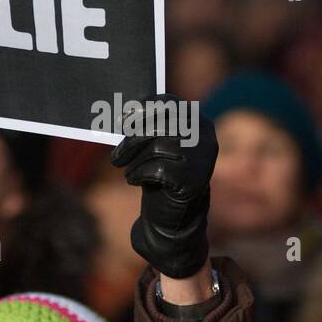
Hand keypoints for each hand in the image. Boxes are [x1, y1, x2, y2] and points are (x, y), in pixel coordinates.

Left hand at [110, 95, 216, 278]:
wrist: (174, 218)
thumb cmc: (162, 176)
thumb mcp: (157, 147)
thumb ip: (149, 128)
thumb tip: (124, 113)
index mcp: (198, 123)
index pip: (168, 103)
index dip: (142, 109)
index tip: (122, 119)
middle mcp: (205, 137)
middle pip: (160, 124)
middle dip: (132, 139)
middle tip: (116, 156)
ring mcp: (202, 159)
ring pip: (156, 147)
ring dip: (134, 160)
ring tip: (127, 170)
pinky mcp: (194, 180)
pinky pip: (157, 169)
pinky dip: (138, 174)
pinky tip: (134, 180)